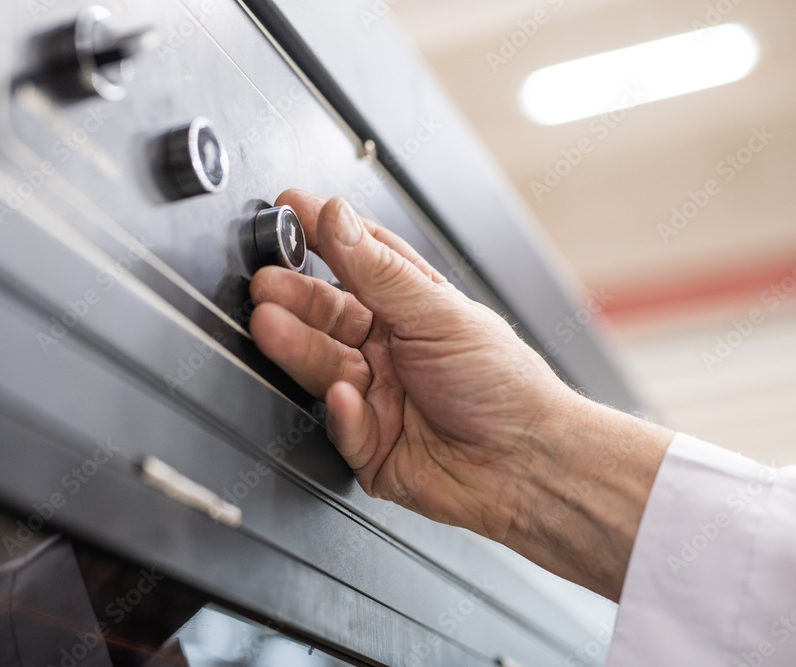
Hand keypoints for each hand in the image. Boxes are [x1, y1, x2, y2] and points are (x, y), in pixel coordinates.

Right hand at [249, 190, 672, 600]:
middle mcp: (388, 349)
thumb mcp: (439, 314)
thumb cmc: (506, 387)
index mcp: (410, 309)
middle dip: (294, 298)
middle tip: (265, 284)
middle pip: (327, 316)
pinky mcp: (369, 445)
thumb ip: (379, 270)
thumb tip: (337, 217)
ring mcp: (377, 397)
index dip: (321, 236)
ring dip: (297, 346)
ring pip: (323, 366)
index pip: (356, 261)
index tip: (288, 210)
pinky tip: (345, 394)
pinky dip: (342, 411)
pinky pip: (342, 424)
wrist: (530, 466)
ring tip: (272, 327)